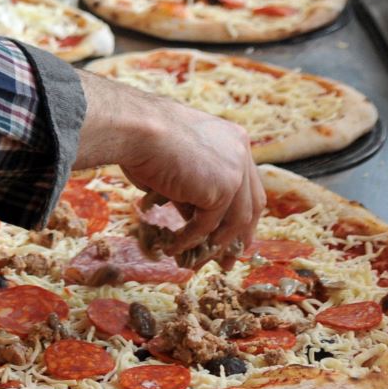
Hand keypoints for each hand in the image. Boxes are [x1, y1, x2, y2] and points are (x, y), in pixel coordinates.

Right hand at [73, 74, 264, 266]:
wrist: (137, 127)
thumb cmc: (145, 137)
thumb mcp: (180, 164)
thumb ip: (195, 189)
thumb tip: (197, 221)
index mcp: (233, 139)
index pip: (247, 185)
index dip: (240, 214)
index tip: (230, 236)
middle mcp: (241, 152)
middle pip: (251, 205)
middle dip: (238, 237)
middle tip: (225, 261)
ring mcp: (235, 171)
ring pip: (234, 221)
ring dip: (214, 244)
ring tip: (196, 261)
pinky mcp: (222, 188)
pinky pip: (208, 224)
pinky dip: (191, 240)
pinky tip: (175, 248)